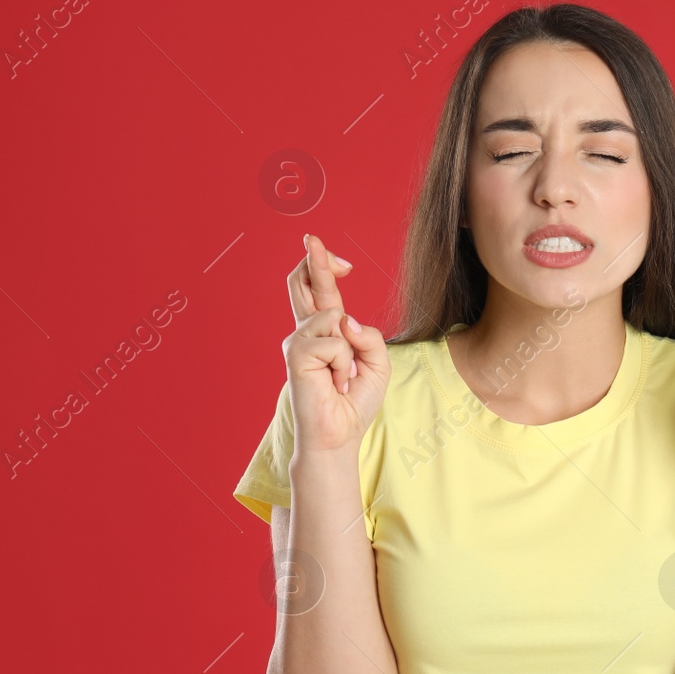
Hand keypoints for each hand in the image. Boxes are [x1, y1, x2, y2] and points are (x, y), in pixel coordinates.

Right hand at [282, 233, 390, 452]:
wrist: (339, 434)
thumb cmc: (355, 400)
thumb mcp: (378, 363)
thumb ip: (369, 336)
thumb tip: (344, 319)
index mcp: (325, 330)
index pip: (319, 288)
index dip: (320, 263)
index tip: (315, 242)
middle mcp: (307, 331)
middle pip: (303, 282)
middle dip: (315, 259)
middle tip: (312, 239)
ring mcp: (298, 340)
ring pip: (334, 315)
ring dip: (350, 351)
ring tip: (342, 377)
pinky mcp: (296, 353)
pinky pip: (334, 341)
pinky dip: (344, 364)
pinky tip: (335, 383)